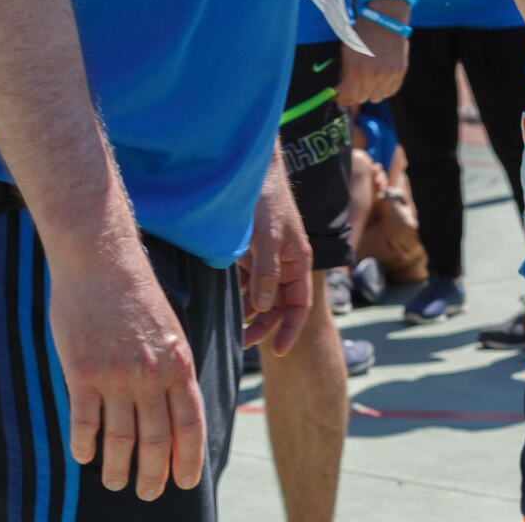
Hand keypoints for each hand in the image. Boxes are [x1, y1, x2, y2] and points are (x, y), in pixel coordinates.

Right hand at [47, 234, 205, 500]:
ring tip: (116, 481)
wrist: (100, 258)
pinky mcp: (82, 371)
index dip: (188, 458)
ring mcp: (116, 374)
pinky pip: (85, 421)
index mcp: (178, 362)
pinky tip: (83, 456)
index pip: (190, 423)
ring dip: (119, 467)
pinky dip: (84, 445)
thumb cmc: (134, 293)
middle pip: (156, 439)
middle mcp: (151, 373)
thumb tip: (175, 406)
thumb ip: (172, 367)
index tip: (185, 481)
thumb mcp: (169, 328)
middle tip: (147, 493)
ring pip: (121, 438)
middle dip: (153, 474)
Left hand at [238, 148, 312, 354]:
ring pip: (259, 297)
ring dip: (248, 313)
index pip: (299, 305)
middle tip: (243, 342)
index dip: (291, 328)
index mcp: (298, 263)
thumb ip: (266, 272)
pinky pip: (244, 282)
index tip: (279, 351)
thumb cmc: (267, 201)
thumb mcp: (268, 237)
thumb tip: (260, 307)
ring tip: (232, 329)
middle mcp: (284, 265)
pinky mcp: (248, 254)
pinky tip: (225, 304)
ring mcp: (266, 261)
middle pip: (277, 305)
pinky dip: (237, 295)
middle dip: (263, 326)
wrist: (251, 172)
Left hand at [336, 0, 409, 104]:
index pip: (348, 97)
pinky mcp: (400, 73)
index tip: (340, 95)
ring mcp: (388, 75)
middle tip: (354, 84)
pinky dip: (384, 88)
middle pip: (361, 99)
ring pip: (376, 98)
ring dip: (371, 91)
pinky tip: (381, 78)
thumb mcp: (346, 52)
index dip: (342, 98)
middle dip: (355, 93)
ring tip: (369, 80)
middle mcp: (373, 76)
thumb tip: (341, 90)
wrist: (384, 21)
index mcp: (356, 70)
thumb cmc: (361, 34)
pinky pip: (390, 91)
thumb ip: (344, 73)